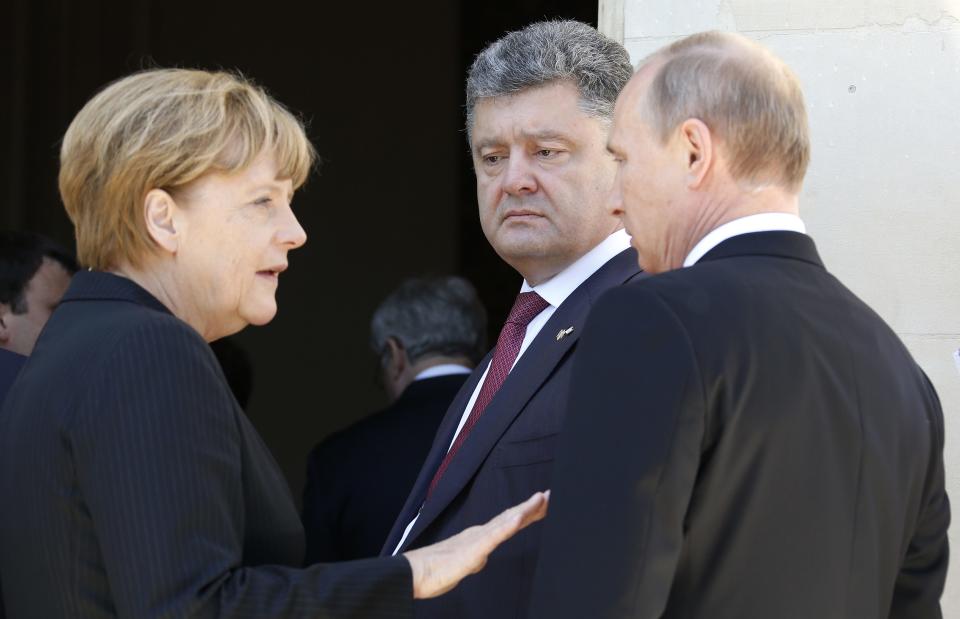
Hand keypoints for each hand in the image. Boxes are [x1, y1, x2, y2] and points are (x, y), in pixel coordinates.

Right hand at [403, 490, 548, 598]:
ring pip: (506, 522)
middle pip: (512, 517)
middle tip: (551, 494)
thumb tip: (482, 558)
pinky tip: (518, 518)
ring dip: (525, 510)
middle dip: (534, 507)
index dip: (527, 511)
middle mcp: (481, 533)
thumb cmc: (436, 570)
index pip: (509, 521)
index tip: (543, 501)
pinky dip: (507, 527)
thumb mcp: (464, 565)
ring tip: (541, 499)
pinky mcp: (472, 550)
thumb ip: (475, 558)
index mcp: (480, 537)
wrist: (416, 573)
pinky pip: (492, 537)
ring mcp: (478, 540)